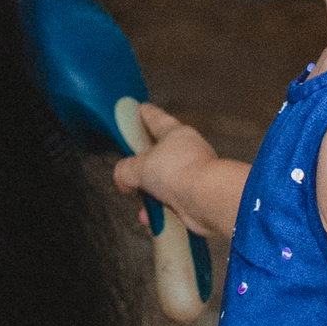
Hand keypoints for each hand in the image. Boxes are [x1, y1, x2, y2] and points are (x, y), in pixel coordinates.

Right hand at [111, 104, 240, 238]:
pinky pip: (171, 201)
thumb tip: (122, 177)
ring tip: (137, 197)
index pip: (156, 118)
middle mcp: (186, 151)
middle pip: (159, 152)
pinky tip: (150, 216)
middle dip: (143, 162)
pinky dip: (159, 209)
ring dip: (149, 192)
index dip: (144, 114)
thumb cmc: (179, 171)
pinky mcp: (194, 196)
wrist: (204, 199)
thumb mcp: (140, 166)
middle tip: (128, 166)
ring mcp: (191, 174)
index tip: (138, 109)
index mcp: (175, 133)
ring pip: (164, 180)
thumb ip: (125, 170)